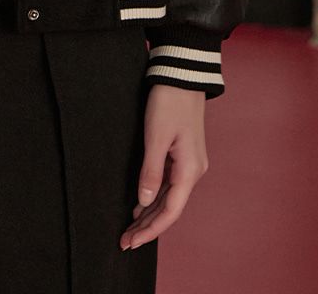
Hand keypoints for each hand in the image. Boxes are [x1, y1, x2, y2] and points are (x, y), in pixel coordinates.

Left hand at [119, 85, 207, 250]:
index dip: (150, 230)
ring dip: (149, 214)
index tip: (130, 242)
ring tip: (129, 228)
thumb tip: (144, 202)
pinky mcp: (183, 155)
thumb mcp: (156, 137)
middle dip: (147, 226)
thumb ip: (150, 172)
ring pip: (169, 198)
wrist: (182, 75)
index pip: (170, 212)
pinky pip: (169, 185)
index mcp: (190, 171)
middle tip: (124, 241)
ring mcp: (189, 164)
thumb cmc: (169, 102)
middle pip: (169, 209)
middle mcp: (193, 172)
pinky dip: (154, 198)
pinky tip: (140, 205)